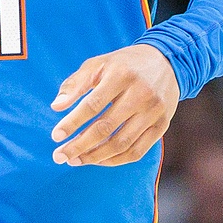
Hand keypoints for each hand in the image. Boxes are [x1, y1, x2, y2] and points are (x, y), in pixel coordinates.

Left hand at [50, 44, 179, 166]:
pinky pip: (137, 151)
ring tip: (75, 160)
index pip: (93, 104)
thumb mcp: (99, 64)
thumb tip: (56, 107)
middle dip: (79, 145)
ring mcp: (154, 111)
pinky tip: (97, 160)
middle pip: (106, 128)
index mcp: (121, 75)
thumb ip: (76, 84)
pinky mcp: (162, 125)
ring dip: (95, 156)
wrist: (166, 62)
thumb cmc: (124, 65)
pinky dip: (115, 160)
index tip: (55, 136)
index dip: (72, 122)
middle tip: (59, 156)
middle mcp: (141, 93)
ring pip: (121, 144)